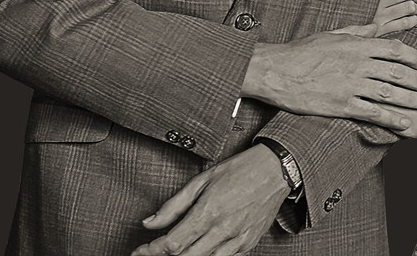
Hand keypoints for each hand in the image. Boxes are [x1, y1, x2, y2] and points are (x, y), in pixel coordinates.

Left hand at [133, 145, 287, 254]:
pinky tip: (202, 249)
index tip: (140, 250)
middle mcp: (222, 229)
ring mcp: (237, 240)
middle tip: (152, 253)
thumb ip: (174, 204)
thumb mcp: (203, 179)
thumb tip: (150, 222)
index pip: (172, 243)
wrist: (276, 170)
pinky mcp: (247, 244)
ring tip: (177, 250)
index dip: (151, 250)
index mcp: (209, 211)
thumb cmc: (241, 169)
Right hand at [242, 25, 416, 130]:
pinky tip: (403, 123)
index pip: (394, 49)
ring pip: (389, 93)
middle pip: (397, 72)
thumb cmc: (303, 52)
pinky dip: (391, 118)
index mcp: (356, 45)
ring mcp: (351, 85)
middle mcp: (358, 64)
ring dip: (410, 100)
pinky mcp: (342, 104)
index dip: (413, 57)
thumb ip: (357, 32)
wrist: (278, 71)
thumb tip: (375, 27)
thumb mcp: (332, 35)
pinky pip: (372, 112)